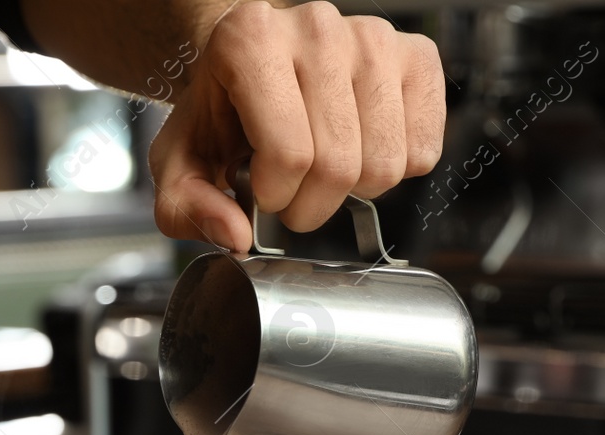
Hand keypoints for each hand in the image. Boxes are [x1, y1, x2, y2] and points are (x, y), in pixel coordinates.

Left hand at [149, 1, 445, 250]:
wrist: (255, 60)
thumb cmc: (222, 110)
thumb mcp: (181, 160)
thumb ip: (187, 205)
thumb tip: (235, 236)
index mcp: (250, 41)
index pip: (289, 153)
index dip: (276, 195)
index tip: (262, 191)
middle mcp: (317, 28)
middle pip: (339, 163)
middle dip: (311, 204)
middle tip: (292, 193)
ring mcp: (374, 37)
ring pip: (385, 162)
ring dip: (354, 191)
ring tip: (324, 169)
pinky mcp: (417, 55)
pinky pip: (423, 148)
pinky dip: (394, 170)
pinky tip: (360, 149)